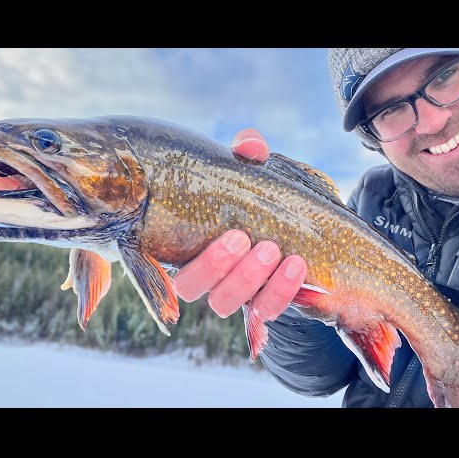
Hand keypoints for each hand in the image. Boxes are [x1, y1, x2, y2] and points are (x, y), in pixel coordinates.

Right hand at [172, 128, 307, 322]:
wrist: (298, 226)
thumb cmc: (261, 196)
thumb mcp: (254, 173)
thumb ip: (249, 156)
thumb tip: (249, 146)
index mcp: (189, 244)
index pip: (160, 257)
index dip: (172, 259)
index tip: (216, 235)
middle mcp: (204, 274)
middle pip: (189, 286)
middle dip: (215, 264)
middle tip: (242, 238)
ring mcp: (233, 293)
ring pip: (223, 303)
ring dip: (248, 279)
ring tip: (276, 250)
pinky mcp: (262, 304)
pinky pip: (264, 312)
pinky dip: (282, 292)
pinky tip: (299, 268)